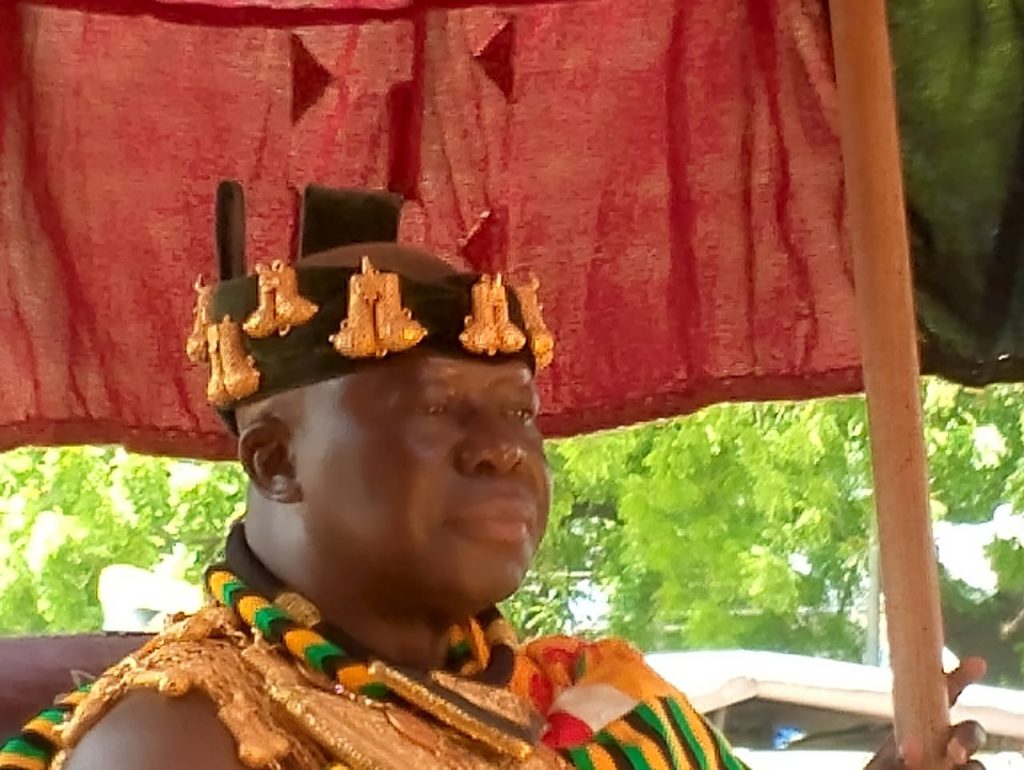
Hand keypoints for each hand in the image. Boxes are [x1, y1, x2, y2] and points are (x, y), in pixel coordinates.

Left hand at [865, 657, 987, 768]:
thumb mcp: (884, 758)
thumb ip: (897, 751)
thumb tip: (912, 755)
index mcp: (921, 723)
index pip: (945, 694)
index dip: (961, 677)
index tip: (977, 664)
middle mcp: (943, 743)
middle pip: (971, 732)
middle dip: (969, 736)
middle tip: (954, 752)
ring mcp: (956, 764)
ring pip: (977, 765)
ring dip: (970, 767)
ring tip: (949, 769)